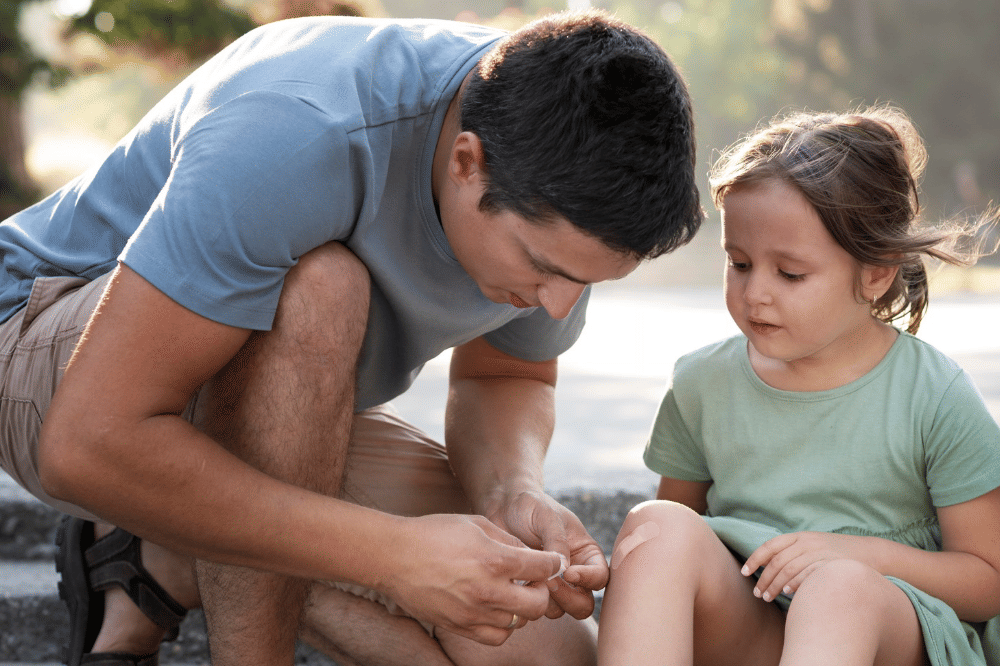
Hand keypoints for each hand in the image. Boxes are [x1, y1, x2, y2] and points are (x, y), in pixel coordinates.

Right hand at [383, 513, 563, 644]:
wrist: (394, 556)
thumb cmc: (434, 533)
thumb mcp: (476, 523)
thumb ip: (509, 540)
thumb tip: (532, 555)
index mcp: (494, 559)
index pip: (545, 568)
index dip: (554, 563)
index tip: (551, 561)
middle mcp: (488, 590)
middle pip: (539, 603)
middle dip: (543, 590)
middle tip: (532, 580)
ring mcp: (473, 612)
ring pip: (520, 622)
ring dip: (522, 607)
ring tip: (511, 591)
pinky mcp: (460, 626)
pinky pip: (497, 636)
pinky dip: (504, 625)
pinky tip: (496, 608)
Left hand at [483, 489, 608, 619]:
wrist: (502, 506)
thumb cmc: (530, 505)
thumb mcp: (547, 517)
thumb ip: (557, 541)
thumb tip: (565, 571)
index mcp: (585, 553)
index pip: (600, 576)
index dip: (589, 579)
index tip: (569, 572)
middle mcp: (573, 572)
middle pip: (584, 603)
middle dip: (569, 598)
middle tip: (550, 584)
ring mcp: (552, 584)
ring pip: (560, 610)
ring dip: (548, 602)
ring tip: (531, 580)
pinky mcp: (531, 590)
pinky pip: (535, 607)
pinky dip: (529, 600)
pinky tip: (518, 583)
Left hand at [743, 531, 875, 601]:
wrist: (871, 552)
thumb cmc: (837, 552)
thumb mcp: (813, 545)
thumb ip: (792, 552)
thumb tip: (768, 566)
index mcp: (800, 536)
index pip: (771, 546)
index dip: (755, 559)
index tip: (744, 573)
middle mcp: (808, 542)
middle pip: (778, 561)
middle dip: (765, 579)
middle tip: (758, 594)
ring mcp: (820, 552)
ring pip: (789, 568)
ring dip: (776, 585)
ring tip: (768, 598)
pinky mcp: (831, 563)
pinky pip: (808, 573)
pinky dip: (795, 583)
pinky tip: (788, 593)